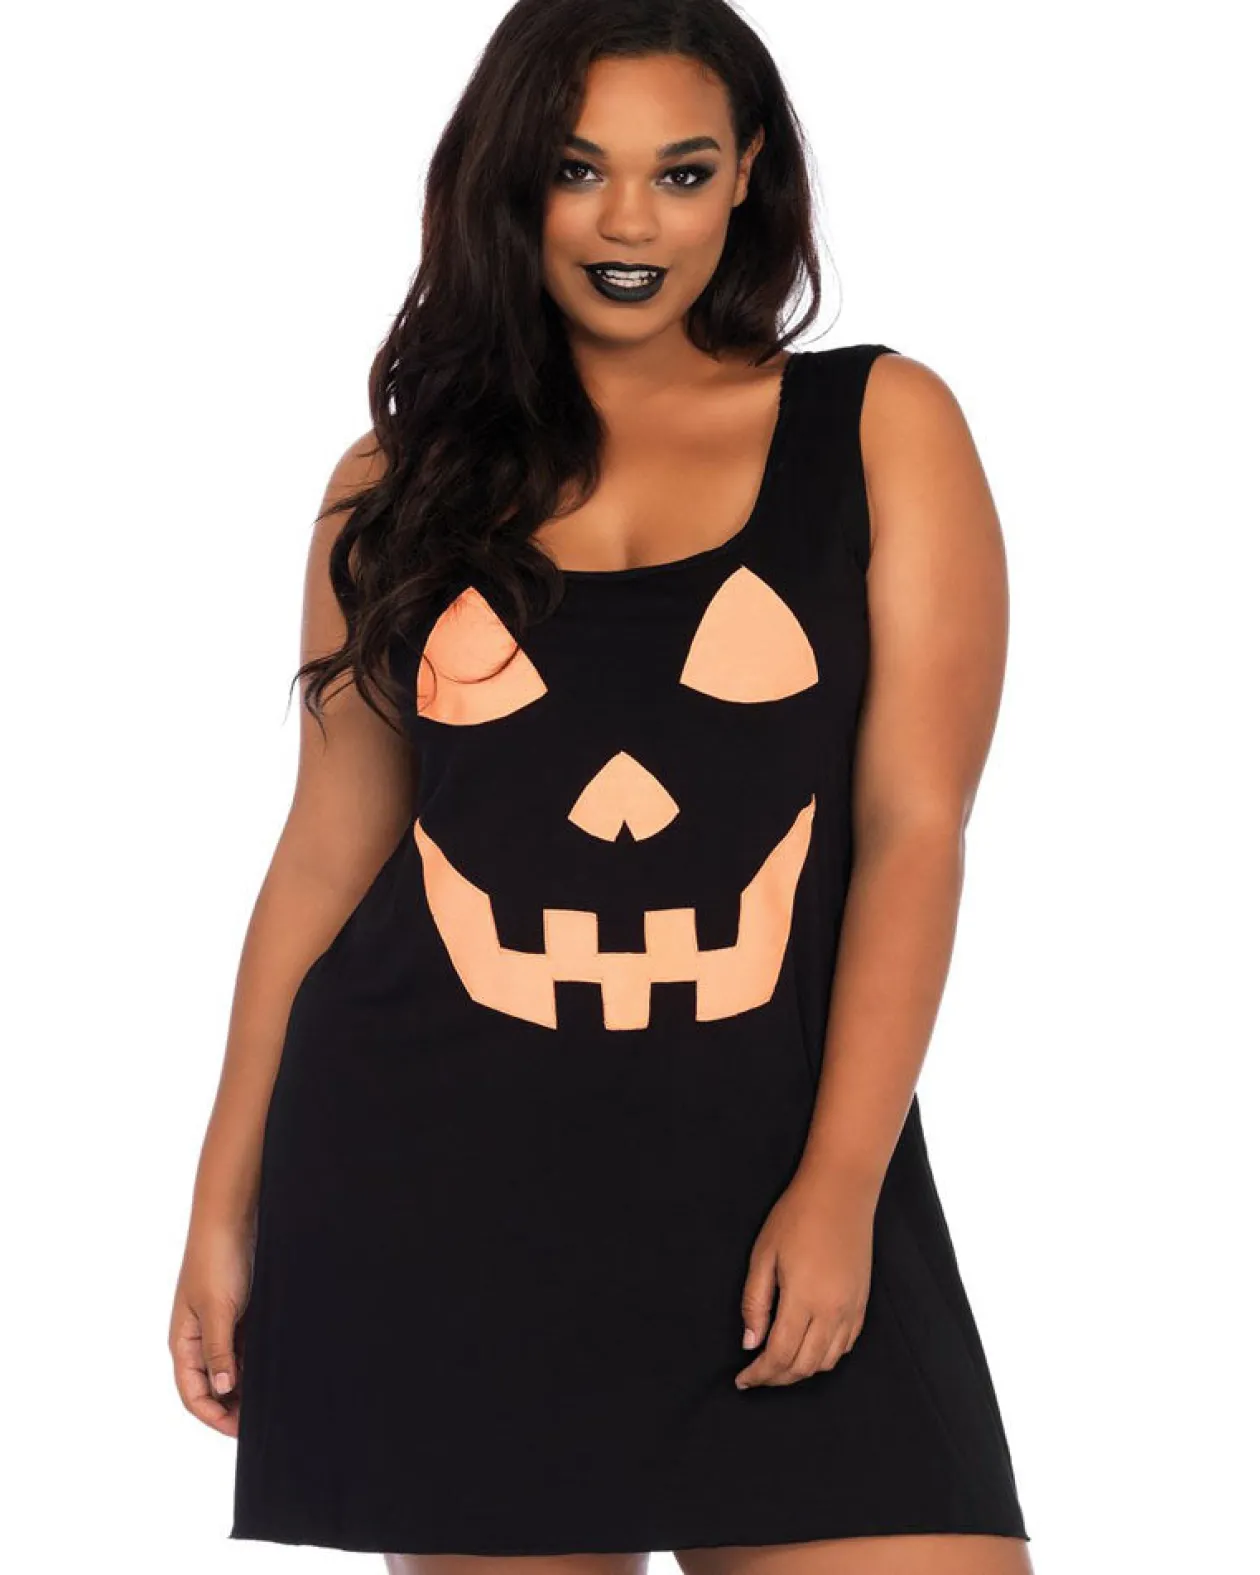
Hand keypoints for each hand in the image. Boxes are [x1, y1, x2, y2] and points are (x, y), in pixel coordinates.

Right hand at [169, 1218, 254, 1436]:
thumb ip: (218, 1351)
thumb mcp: (218, 1309)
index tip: (240, 1431)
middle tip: (261, 1418)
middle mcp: (198, 1338)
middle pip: (211, 1386)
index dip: (214, 1416)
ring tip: (272, 1397)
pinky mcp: (237, 1312)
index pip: (193, 1394)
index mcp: (184, 1342)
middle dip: (232, 1405)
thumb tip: (221, 1389)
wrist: (231, 1219)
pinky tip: (274, 1367)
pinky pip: (244, 1347)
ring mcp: (218, 1325)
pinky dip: (256, 1360)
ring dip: (246, 1384)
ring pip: (230, 1368)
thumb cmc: (217, 1261)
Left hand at [733, 1166, 875, 1388]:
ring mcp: (852, 1309)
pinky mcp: (862, 1302)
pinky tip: (808, 1347)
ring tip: (778, 1364)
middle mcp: (833, 1312)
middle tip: (756, 1375)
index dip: (759, 1374)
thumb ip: (755, 1303)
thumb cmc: (796, 1217)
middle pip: (804, 1366)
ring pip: (827, 1362)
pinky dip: (825, 1357)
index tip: (742, 1379)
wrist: (841, 1192)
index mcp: (804, 1301)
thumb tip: (750, 1343)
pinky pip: (845, 1345)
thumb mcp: (763, 1255)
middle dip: (777, 1378)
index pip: (779, 1355)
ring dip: (801, 1371)